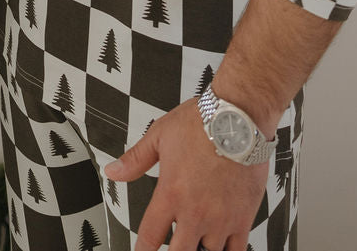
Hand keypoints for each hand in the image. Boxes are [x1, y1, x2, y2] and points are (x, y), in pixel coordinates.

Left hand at [104, 98, 269, 250]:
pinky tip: (221, 247)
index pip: (150, 236)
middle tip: (173, 246)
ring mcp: (220, 218)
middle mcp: (195, 211)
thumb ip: (136, 159)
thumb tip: (113, 172)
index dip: (143, 250)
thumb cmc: (201, 123)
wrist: (238, 118)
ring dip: (200, 249)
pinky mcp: (243, 218)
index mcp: (171, 193)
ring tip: (196, 241)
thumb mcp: (160, 135)